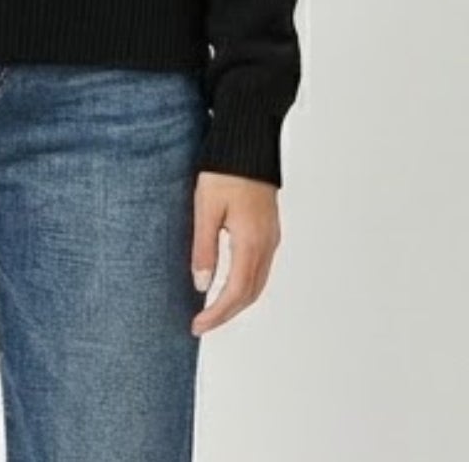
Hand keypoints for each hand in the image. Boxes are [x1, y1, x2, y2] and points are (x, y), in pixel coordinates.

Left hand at [190, 170, 281, 335]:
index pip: (236, 292)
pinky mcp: (269, 229)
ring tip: (212, 309)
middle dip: (227, 313)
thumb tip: (202, 285)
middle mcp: (267, 244)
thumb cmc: (225, 171)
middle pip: (250, 293)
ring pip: (258, 282)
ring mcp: (271, 237)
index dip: (217, 314)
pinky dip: (245, 284)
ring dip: (237, 300)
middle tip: (202, 324)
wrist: (249, 142)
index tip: (197, 326)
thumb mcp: (206, 208)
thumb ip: (204, 248)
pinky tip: (229, 282)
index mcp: (251, 242)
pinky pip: (260, 267)